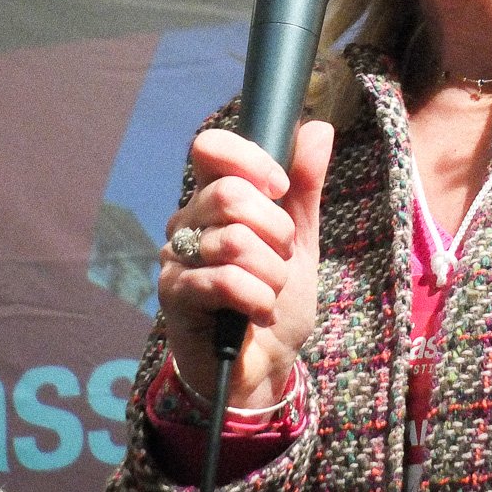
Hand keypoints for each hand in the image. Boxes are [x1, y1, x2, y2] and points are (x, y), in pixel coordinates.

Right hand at [158, 120, 332, 409]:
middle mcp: (187, 219)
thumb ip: (305, 186)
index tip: (282, 187)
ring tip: (271, 291)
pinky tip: (258, 313)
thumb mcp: (301, 239)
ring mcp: (176, 257)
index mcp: (214, 197)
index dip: (250, 159)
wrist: (266, 364)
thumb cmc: (276, 296)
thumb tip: (318, 127)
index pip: (210, 148)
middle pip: (230, 195)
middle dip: (275, 231)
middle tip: (281, 259)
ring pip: (232, 241)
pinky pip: (223, 281)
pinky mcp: (174, 295)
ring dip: (271, 274)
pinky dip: (257, 299)